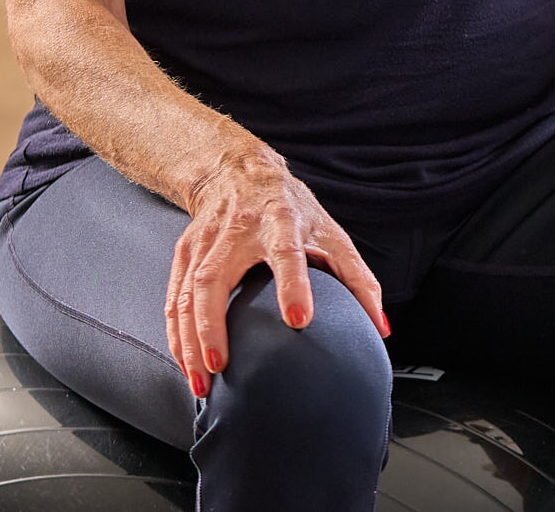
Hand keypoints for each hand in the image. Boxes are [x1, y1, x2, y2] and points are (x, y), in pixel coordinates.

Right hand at [165, 147, 387, 397]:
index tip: (298, 319)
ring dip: (189, 341)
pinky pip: (174, 299)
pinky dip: (177, 335)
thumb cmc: (291, 208)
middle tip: (221, 366)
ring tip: (201, 382)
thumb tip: (380, 328)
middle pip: (215, 277)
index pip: (286, 252)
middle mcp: (237, 230)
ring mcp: (205, 242)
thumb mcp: (330, 233)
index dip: (293, 284)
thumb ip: (358, 279)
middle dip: (213, 326)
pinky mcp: (184, 253)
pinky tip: (186, 363)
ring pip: (187, 294)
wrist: (238, 171)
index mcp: (280, 220)